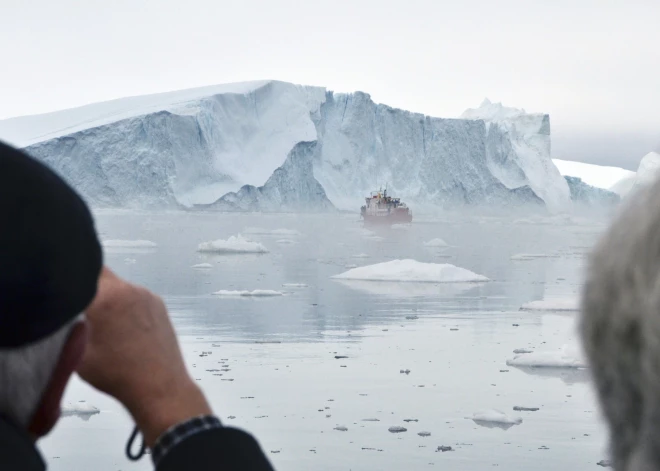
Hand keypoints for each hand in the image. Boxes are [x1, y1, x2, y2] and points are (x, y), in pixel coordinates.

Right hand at [77, 267, 211, 445]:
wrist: (159, 386)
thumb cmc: (119, 374)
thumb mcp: (77, 352)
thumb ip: (66, 326)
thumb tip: (62, 313)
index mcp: (107, 297)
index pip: (81, 271)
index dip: (70, 280)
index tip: (65, 294)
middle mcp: (130, 290)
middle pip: (102, 275)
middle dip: (88, 289)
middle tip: (82, 309)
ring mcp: (148, 296)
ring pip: (119, 286)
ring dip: (109, 298)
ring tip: (104, 325)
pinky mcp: (159, 305)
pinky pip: (135, 297)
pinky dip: (126, 306)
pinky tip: (122, 329)